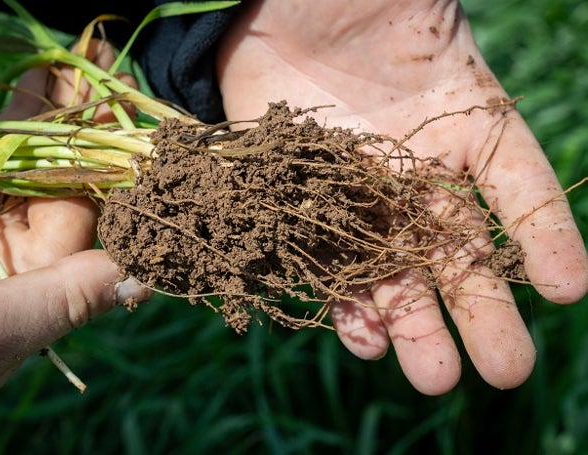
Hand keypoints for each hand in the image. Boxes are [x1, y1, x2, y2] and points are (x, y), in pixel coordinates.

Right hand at [0, 40, 148, 414]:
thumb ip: (69, 298)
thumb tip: (146, 279)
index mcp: (36, 280)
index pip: (87, 210)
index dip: (114, 161)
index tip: (136, 115)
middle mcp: (6, 249)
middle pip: (51, 174)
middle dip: (74, 122)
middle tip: (98, 67)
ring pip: (4, 159)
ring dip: (26, 113)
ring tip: (52, 68)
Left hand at [216, 0, 587, 393]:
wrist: (266, 5)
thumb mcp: (412, 10)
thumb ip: (449, 54)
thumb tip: (475, 83)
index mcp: (458, 119)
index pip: (515, 182)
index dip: (543, 233)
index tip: (566, 289)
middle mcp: (413, 166)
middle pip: (456, 246)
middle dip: (480, 308)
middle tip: (505, 368)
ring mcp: (356, 191)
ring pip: (394, 268)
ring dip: (414, 324)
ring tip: (432, 378)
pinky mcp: (300, 202)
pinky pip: (327, 261)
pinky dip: (345, 301)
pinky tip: (364, 339)